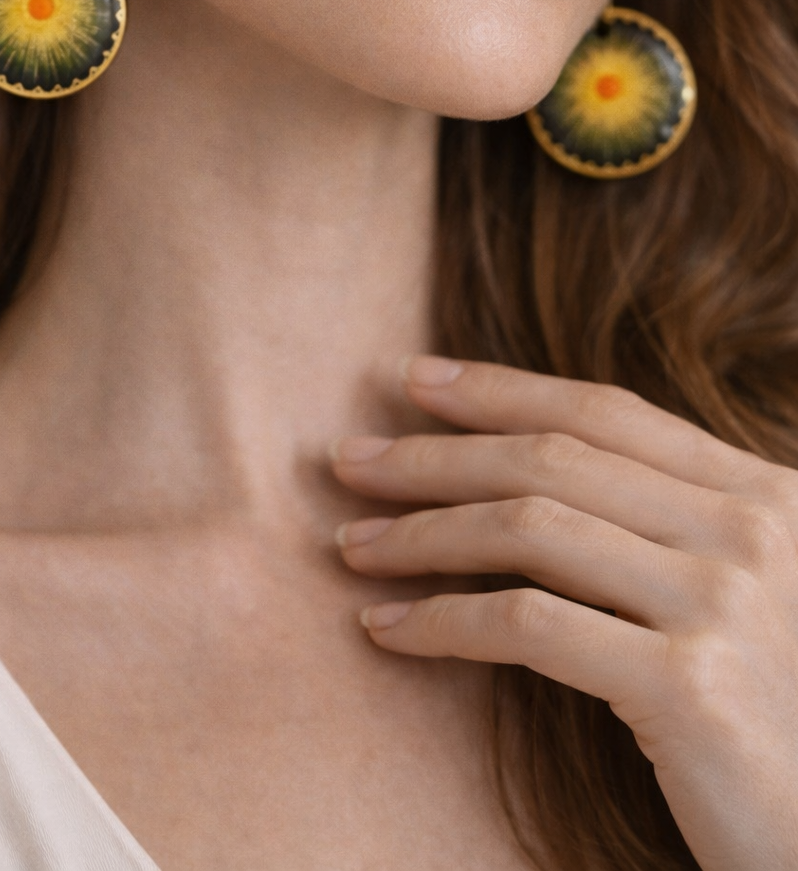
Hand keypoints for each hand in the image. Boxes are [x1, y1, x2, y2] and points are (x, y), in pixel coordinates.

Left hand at [331, 357, 797, 870]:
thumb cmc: (785, 725)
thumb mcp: (753, 596)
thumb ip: (677, 527)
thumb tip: (536, 473)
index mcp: (766, 494)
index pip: (606, 411)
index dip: (501, 389)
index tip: (413, 377)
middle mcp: (750, 531)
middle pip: (554, 459)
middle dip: (435, 453)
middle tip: (349, 459)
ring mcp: (724, 601)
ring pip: (529, 528)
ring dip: (421, 531)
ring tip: (352, 545)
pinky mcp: (689, 685)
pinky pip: (527, 624)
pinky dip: (441, 620)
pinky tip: (388, 628)